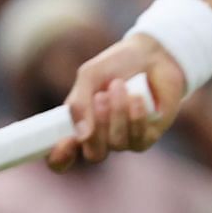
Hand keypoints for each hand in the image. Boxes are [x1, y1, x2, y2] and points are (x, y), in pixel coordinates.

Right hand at [46, 34, 186, 170]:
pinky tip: (138, 97)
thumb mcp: (89, 76)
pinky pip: (139, 139)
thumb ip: (79, 102)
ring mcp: (125, 139)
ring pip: (117, 143)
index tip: (65, 142)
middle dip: (98, 126)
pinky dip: (136, 117)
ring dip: (118, 113)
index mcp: (79, 126)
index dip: (59, 158)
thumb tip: (81, 135)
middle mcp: (101, 138)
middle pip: (94, 154)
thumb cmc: (116, 65)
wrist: (152, 54)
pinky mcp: (148, 137)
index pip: (62, 158)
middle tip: (101, 96)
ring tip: (119, 85)